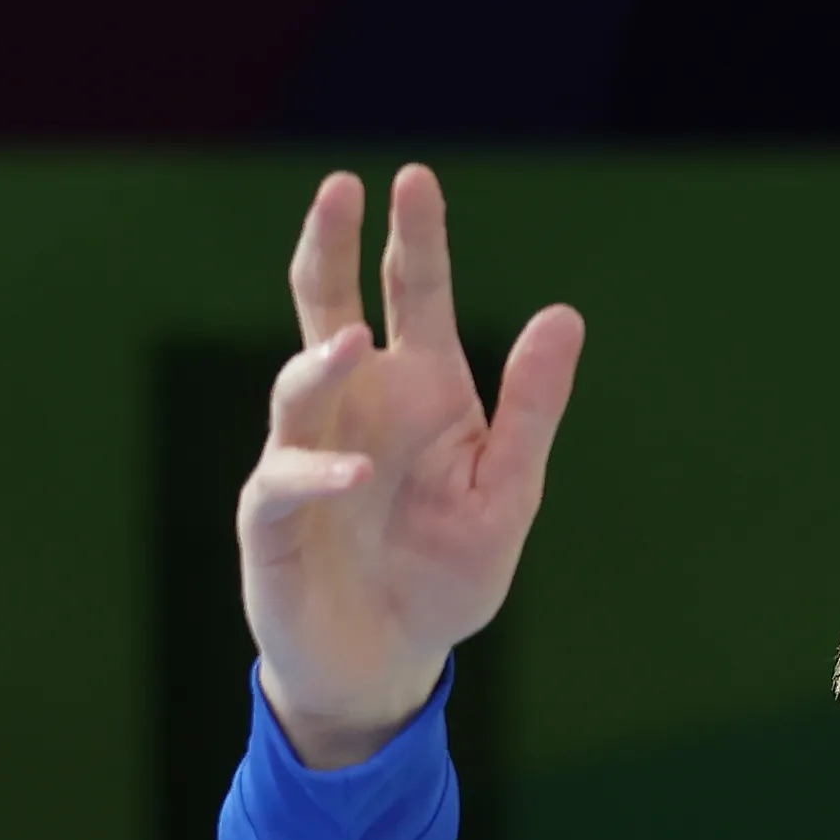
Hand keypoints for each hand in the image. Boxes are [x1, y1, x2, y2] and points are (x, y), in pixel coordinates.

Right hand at [243, 164, 588, 765]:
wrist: (392, 661)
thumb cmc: (448, 573)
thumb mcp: (509, 489)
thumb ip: (532, 407)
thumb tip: (565, 313)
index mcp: (418, 390)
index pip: (411, 295)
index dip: (414, 239)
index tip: (413, 178)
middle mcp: (355, 407)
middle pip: (328, 306)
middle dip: (330, 246)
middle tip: (338, 188)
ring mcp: (307, 455)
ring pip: (299, 384)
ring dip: (324, 361)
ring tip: (354, 340)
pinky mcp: (274, 518)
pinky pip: (286, 479)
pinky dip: (319, 472)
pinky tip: (357, 472)